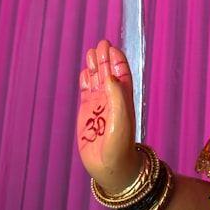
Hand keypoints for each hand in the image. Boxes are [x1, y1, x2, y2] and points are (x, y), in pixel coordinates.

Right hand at [77, 40, 141, 193]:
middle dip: (104, 58)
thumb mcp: (120, 119)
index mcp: (124, 98)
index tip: (111, 47)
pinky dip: (85, 82)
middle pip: (108, 73)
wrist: (110, 166)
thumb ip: (115, 96)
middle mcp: (112, 99)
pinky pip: (86, 93)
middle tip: (101, 43)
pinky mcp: (86, 114)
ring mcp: (98, 106)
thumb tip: (109, 75)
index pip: (121, 73)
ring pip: (96, 81)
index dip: (117, 59)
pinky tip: (84, 72)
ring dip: (94, 67)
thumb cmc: (120, 145)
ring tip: (91, 52)